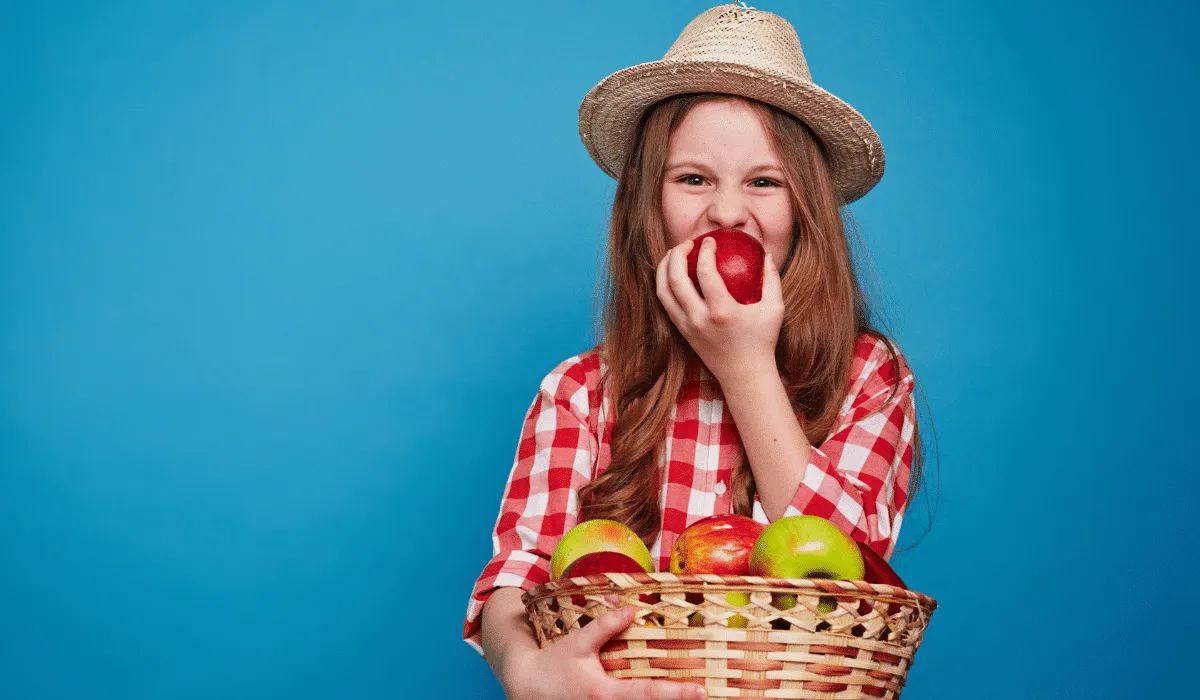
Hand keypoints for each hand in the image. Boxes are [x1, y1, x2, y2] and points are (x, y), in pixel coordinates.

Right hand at [503, 606, 705, 699]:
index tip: (700, 692)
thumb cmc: (552, 664)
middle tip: (705, 695)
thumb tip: (631, 608)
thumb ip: (605, 626)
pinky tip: (660, 697)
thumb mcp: (578, 643)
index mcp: (604, 693)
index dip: (675, 693)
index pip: (647, 694)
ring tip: (687, 695)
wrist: (525, 688)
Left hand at [656, 236, 783, 385]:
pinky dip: (664, 285)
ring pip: (663, 292)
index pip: (705, 272)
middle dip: (676, 255)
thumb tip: (767, 254)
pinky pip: (666, 304)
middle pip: (676, 279)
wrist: (744, 375)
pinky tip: (672, 274)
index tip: (709, 241)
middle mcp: (699, 319)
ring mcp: (687, 327)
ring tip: (673, 254)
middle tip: (686, 243)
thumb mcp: (774, 309)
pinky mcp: (681, 332)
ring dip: (664, 268)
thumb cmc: (762, 341)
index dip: (704, 251)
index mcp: (722, 311)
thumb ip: (772, 279)